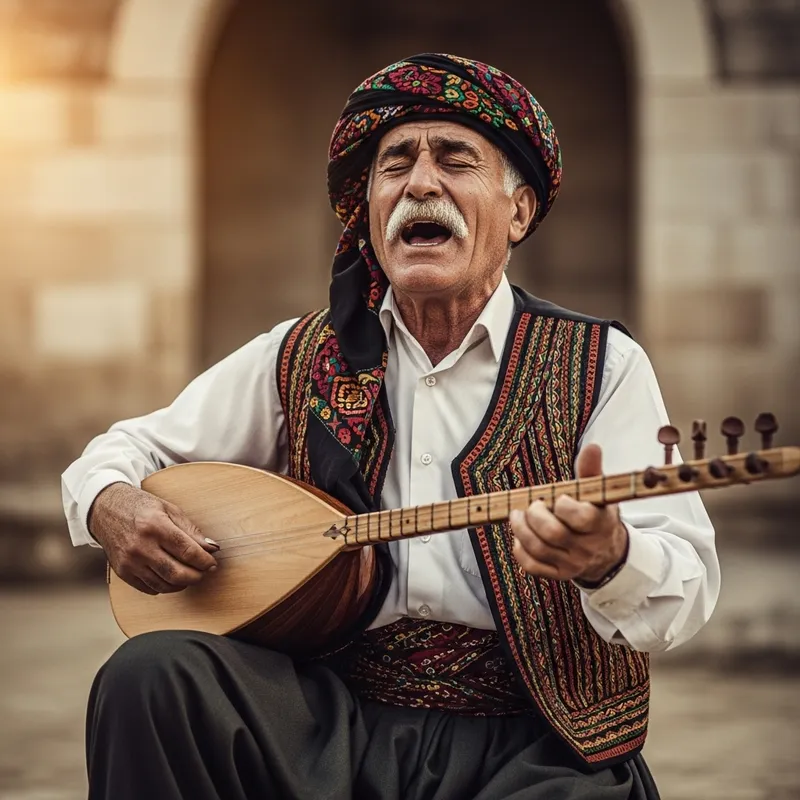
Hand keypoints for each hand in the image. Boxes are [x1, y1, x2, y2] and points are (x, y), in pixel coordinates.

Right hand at [88, 482, 218, 594]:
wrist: (106, 510)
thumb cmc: (142, 507)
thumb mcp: (170, 510)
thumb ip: (191, 531)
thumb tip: (212, 548)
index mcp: (155, 526)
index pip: (187, 551)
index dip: (204, 561)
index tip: (212, 563)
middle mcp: (141, 546)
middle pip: (177, 573)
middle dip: (197, 576)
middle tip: (205, 571)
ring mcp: (130, 562)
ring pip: (164, 584)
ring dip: (183, 583)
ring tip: (191, 574)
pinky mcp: (122, 572)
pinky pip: (150, 588)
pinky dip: (165, 586)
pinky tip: (172, 577)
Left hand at [509, 443, 627, 584]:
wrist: (605, 551)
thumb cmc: (597, 514)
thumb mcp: (598, 492)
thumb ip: (591, 470)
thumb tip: (592, 447)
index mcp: (601, 524)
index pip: (581, 517)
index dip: (563, 505)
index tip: (559, 498)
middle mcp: (588, 548)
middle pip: (553, 534)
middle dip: (535, 515)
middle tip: (532, 505)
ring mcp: (572, 564)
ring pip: (538, 549)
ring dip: (521, 529)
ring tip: (517, 515)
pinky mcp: (558, 574)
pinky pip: (532, 566)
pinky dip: (520, 550)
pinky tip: (520, 536)